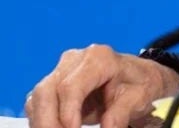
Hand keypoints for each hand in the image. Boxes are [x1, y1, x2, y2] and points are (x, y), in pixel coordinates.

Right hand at [25, 44, 178, 127]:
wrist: (139, 77)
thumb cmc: (140, 84)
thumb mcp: (139, 98)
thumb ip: (121, 114)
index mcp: (99, 58)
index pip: (71, 86)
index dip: (67, 113)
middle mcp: (75, 59)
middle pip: (47, 91)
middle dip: (48, 121)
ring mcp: (62, 69)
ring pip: (38, 98)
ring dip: (42, 123)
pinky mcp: (54, 82)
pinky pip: (38, 103)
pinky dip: (42, 121)